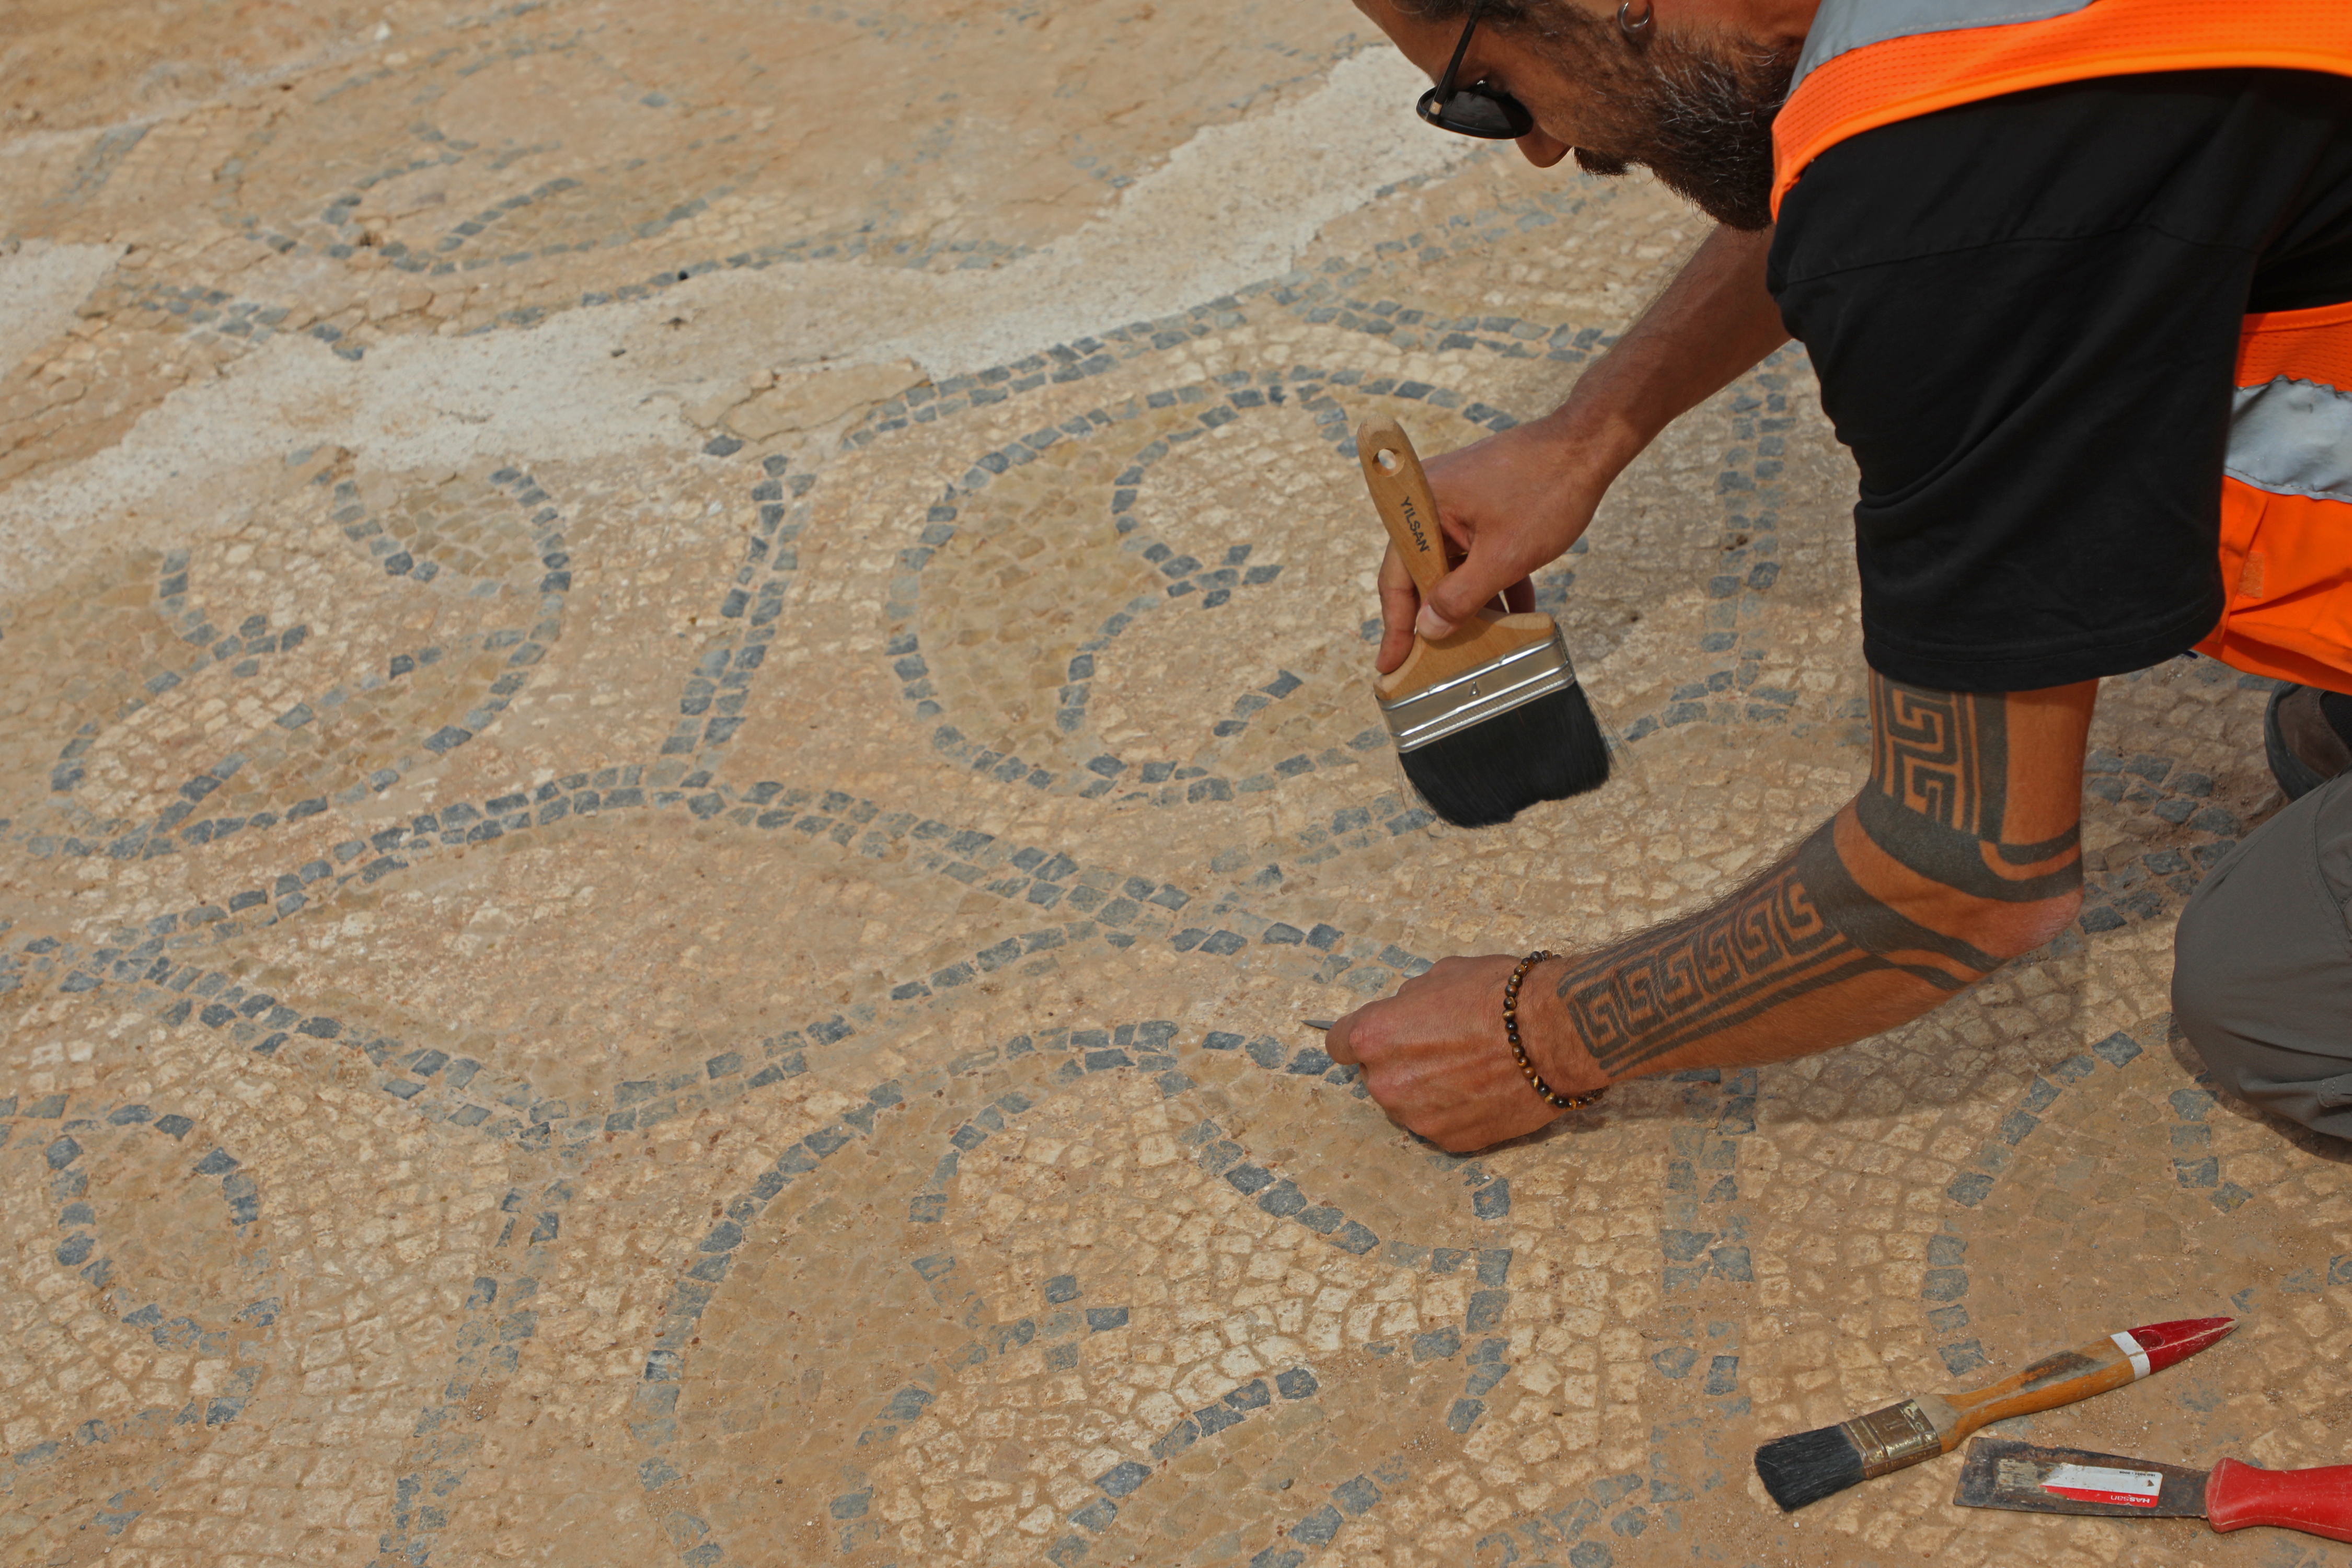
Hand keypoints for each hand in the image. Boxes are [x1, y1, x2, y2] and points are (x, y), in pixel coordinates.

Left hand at [1324, 955, 1607, 1152]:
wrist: (1557, 1033)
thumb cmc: (1501, 997)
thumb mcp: (1441, 976)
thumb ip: (1408, 1003)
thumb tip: (1403, 1013)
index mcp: (1373, 1036)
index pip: (1337, 1045)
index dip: (1359, 1038)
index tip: (1379, 1037)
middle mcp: (1387, 1083)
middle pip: (1377, 1076)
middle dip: (1400, 1062)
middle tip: (1442, 1048)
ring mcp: (1418, 1118)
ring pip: (1409, 1104)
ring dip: (1427, 1090)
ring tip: (1470, 1069)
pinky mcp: (1451, 1142)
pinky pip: (1441, 1125)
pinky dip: (1456, 1112)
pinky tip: (1485, 1090)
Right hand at [1374, 415, 1607, 676]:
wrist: (1590, 441)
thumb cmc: (1547, 489)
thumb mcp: (1504, 556)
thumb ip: (1461, 597)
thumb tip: (1430, 629)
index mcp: (1421, 506)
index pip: (1397, 577)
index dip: (1395, 627)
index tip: (1389, 666)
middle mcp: (1430, 501)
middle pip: (1422, 573)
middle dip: (1435, 619)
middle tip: (1432, 666)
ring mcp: (1457, 502)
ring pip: (1454, 566)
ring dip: (1470, 604)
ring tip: (1481, 647)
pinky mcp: (1483, 504)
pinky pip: (1478, 550)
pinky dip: (1493, 581)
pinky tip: (1516, 615)